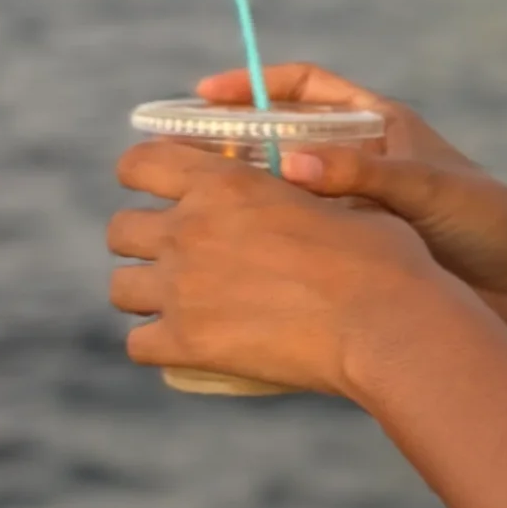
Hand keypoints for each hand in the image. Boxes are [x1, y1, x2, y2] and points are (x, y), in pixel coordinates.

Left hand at [109, 138, 463, 397]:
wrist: (387, 323)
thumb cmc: (382, 258)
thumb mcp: (339, 200)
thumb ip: (300, 189)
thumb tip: (299, 179)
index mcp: (224, 184)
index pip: (140, 162)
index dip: (141, 172)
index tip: (155, 188)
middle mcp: (190, 230)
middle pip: (119, 229)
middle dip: (142, 239)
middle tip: (178, 254)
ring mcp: (181, 289)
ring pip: (120, 288)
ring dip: (144, 292)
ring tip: (179, 302)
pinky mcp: (187, 344)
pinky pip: (137, 345)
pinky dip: (156, 344)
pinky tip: (184, 344)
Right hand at [192, 60, 506, 307]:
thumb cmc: (490, 223)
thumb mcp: (427, 191)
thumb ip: (363, 175)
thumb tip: (290, 164)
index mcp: (380, 125)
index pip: (305, 87)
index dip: (252, 85)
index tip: (201, 96)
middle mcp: (362, 160)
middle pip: (280, 136)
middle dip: (228, 143)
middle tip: (172, 160)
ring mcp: (356, 204)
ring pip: (282, 190)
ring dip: (239, 195)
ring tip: (183, 211)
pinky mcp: (357, 248)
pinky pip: (298, 234)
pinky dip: (264, 240)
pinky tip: (226, 259)